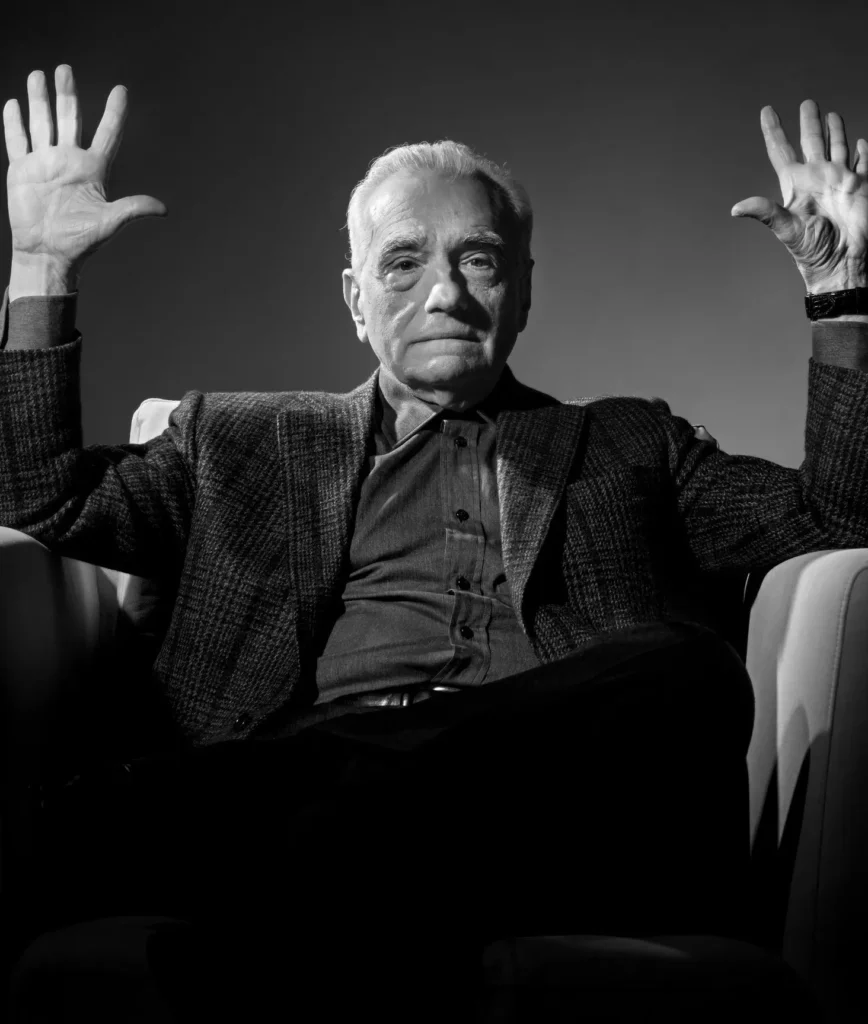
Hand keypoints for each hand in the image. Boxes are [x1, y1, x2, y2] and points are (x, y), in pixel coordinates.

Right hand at [3, 65, 165, 294]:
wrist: (47, 253)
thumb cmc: (80, 241)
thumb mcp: (110, 222)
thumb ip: (133, 209)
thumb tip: (163, 209)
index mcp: (93, 169)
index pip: (107, 134)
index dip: (114, 113)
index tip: (121, 90)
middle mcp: (69, 161)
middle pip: (70, 119)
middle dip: (67, 94)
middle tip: (65, 69)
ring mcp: (45, 163)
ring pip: (42, 123)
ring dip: (40, 99)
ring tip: (39, 75)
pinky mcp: (22, 170)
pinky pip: (18, 140)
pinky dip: (14, 122)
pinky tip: (14, 103)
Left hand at [732, 100, 867, 293]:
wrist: (843, 262)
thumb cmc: (813, 251)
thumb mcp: (786, 229)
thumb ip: (765, 213)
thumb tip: (736, 208)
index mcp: (796, 185)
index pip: (781, 151)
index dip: (773, 131)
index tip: (767, 111)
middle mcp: (817, 179)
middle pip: (811, 142)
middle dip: (809, 122)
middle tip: (807, 104)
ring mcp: (839, 181)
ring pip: (837, 148)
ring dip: (835, 132)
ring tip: (831, 115)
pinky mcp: (861, 187)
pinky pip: (863, 163)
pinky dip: (862, 152)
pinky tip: (860, 142)